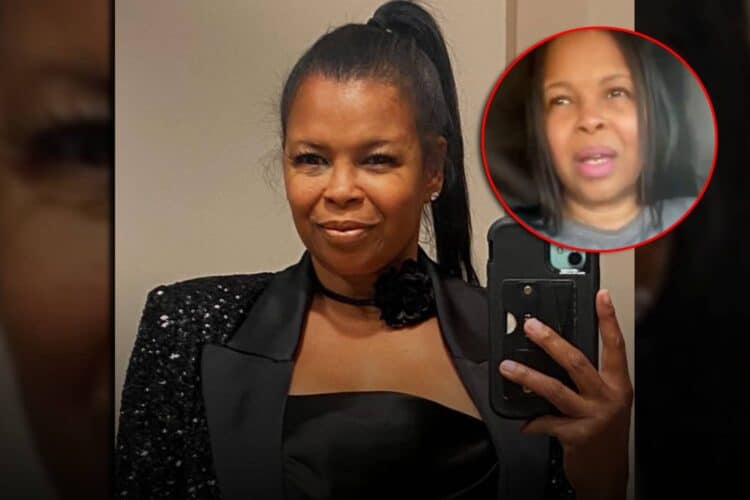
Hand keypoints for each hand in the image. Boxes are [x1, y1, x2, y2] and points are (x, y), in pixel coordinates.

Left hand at [498, 290, 632, 499]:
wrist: (607, 473)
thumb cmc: (602, 431)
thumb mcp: (603, 401)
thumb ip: (587, 379)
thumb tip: (554, 352)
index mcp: (618, 384)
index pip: (614, 345)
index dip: (608, 319)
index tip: (601, 296)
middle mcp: (608, 397)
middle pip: (577, 362)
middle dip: (551, 342)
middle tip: (530, 327)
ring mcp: (593, 417)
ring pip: (556, 390)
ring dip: (528, 376)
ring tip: (507, 367)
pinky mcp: (577, 436)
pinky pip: (547, 422)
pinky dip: (532, 421)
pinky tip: (523, 420)